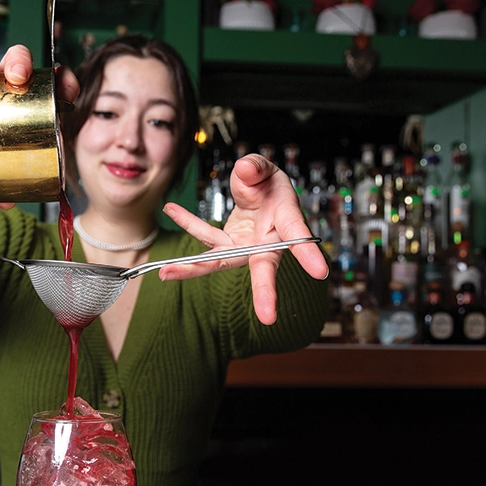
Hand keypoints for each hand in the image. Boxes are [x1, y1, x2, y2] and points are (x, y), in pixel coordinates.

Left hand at [160, 154, 328, 324]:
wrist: (259, 192)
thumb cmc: (269, 184)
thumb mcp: (266, 169)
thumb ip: (256, 168)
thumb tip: (245, 168)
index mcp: (285, 220)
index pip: (297, 236)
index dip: (307, 253)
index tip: (320, 272)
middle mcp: (266, 240)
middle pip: (264, 267)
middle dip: (265, 291)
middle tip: (268, 317)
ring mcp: (244, 246)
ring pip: (221, 260)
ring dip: (193, 268)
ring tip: (165, 272)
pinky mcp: (227, 244)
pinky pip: (205, 235)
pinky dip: (187, 221)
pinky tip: (170, 209)